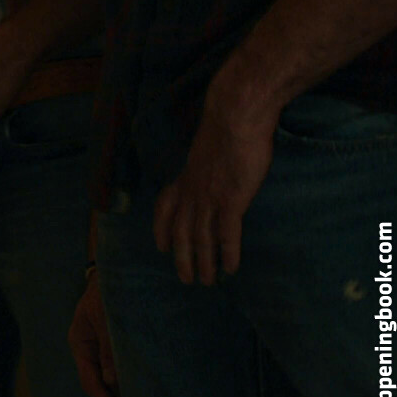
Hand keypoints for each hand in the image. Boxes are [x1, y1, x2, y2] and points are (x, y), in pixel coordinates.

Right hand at [68, 271, 123, 396]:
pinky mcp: (115, 343)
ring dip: (122, 389)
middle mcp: (89, 348)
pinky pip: (119, 365)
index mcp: (80, 342)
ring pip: (110, 375)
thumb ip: (108, 348)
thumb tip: (111, 380)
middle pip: (98, 382)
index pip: (89, 380)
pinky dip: (128, 376)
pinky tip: (142, 384)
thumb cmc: (106, 291)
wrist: (116, 272)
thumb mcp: (105, 317)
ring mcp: (101, 346)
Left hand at [153, 76, 277, 284]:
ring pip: (201, 238)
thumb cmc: (227, 126)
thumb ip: (208, 162)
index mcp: (185, 176)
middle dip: (182, 257)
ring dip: (204, 262)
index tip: (161, 246)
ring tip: (206, 281)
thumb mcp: (209, 147)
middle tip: (186, 278)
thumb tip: (217, 166)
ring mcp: (209, 196)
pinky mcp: (230, 199)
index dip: (162, 229)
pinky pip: (227, 234)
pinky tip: (231, 268)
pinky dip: (227, 253)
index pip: (164, 207)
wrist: (235, 115)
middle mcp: (192, 190)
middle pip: (181, 231)